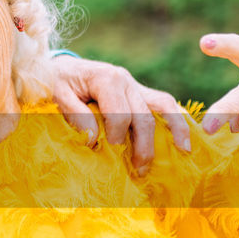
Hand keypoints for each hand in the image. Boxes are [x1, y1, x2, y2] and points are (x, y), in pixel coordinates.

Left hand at [48, 55, 190, 174]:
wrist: (59, 67)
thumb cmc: (56, 82)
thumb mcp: (57, 95)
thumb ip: (74, 115)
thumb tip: (94, 139)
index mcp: (106, 79)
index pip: (120, 114)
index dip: (116, 137)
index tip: (109, 153)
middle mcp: (125, 80)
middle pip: (144, 116)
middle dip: (144, 146)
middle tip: (140, 170)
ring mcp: (134, 85)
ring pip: (163, 105)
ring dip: (173, 130)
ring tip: (182, 152)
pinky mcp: (138, 91)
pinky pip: (162, 103)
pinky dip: (175, 119)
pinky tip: (182, 136)